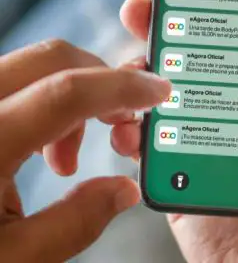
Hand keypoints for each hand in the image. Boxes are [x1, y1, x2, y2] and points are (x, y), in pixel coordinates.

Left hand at [0, 39, 170, 260]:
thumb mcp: (15, 262)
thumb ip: (76, 222)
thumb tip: (124, 189)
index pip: (68, 93)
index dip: (124, 89)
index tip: (158, 93)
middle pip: (50, 58)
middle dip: (100, 81)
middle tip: (121, 123)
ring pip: (27, 68)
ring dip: (68, 96)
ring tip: (68, 159)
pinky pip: (7, 86)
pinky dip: (38, 103)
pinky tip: (37, 151)